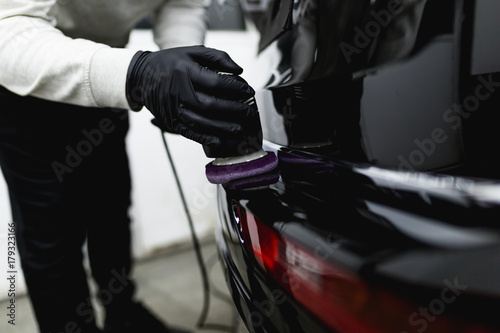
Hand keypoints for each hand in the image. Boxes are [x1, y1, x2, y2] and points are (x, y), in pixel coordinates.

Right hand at [126, 45, 255, 145]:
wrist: (141, 76)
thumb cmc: (170, 63)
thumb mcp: (192, 51)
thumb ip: (218, 57)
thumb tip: (239, 70)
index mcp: (185, 72)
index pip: (215, 83)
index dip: (235, 88)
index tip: (248, 91)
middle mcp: (179, 91)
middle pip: (210, 105)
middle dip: (234, 110)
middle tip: (250, 112)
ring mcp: (173, 109)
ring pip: (201, 122)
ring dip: (223, 128)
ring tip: (239, 129)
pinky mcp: (170, 121)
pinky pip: (189, 133)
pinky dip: (205, 138)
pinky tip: (219, 140)